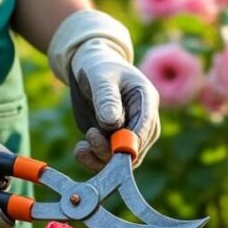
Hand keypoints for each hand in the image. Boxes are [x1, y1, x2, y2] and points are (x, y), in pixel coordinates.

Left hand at [48, 10, 160, 168]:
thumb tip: (112, 123)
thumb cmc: (99, 66)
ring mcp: (131, 133)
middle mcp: (144, 121)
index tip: (114, 145)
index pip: (146, 126)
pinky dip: (94, 160)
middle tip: (90, 136)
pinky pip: (109, 159)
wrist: (91, 67)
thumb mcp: (101, 76)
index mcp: (146, 100)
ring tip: (81, 148)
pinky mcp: (116, 141)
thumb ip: (107, 98)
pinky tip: (80, 149)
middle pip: (137, 148)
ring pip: (123, 158)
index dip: (132, 141)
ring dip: (101, 158)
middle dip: (113, 151)